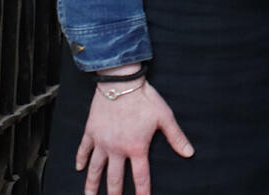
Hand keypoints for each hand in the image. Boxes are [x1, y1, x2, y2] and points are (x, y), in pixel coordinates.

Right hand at [75, 78, 193, 194]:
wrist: (121, 84)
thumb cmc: (145, 99)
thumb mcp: (165, 117)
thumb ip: (176, 137)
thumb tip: (189, 153)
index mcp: (136, 147)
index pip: (141, 176)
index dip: (142, 191)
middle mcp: (117, 149)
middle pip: (114, 178)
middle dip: (114, 194)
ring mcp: (101, 142)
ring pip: (95, 169)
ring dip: (91, 184)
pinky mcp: (91, 133)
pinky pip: (83, 150)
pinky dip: (80, 160)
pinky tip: (79, 168)